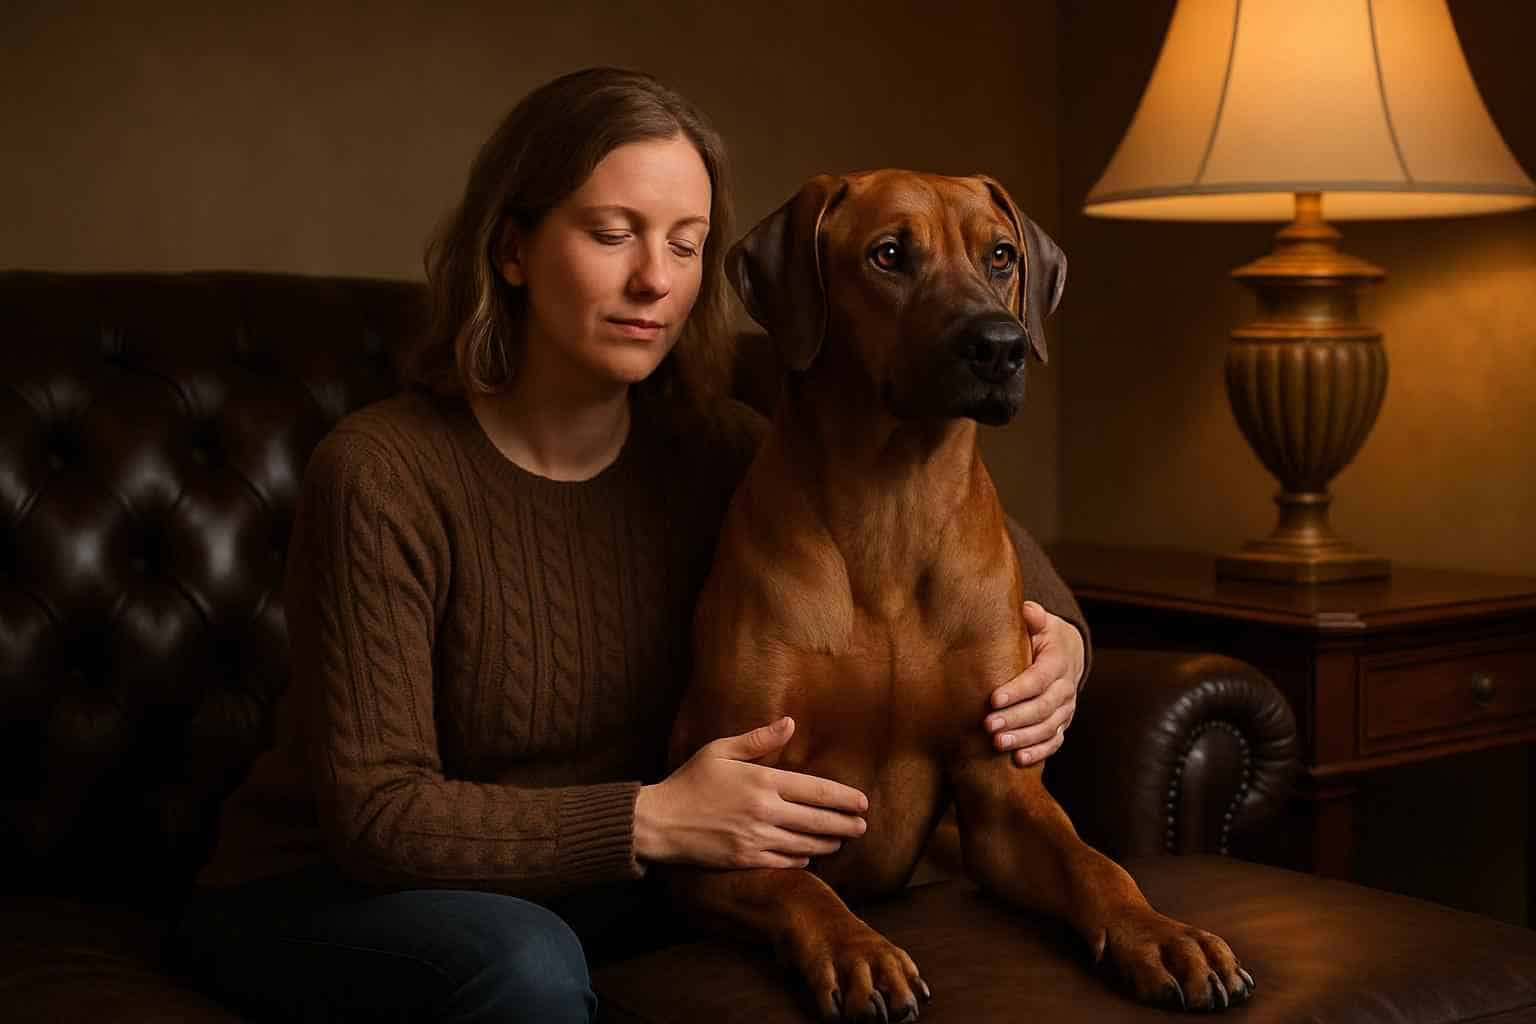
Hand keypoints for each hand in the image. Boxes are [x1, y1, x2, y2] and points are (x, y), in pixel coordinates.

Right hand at [635, 717, 868, 868]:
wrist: (659, 821)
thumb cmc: (690, 781)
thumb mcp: (720, 750)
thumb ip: (758, 740)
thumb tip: (790, 723)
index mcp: (762, 781)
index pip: (815, 790)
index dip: (843, 798)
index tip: (862, 802)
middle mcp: (764, 811)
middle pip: (817, 820)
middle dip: (845, 825)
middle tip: (863, 827)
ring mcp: (756, 838)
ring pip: (804, 844)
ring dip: (828, 843)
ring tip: (841, 842)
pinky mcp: (745, 859)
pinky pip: (783, 862)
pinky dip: (801, 859)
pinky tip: (809, 856)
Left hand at [984, 602, 1084, 766]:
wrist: (1068, 653)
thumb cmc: (1043, 636)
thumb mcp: (1040, 621)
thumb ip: (1032, 617)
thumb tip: (1025, 610)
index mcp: (1058, 660)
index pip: (1039, 678)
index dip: (1018, 690)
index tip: (993, 699)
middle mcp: (1066, 687)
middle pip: (1043, 707)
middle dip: (1016, 718)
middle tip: (989, 726)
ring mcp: (1066, 708)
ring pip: (1049, 727)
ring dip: (1024, 738)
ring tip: (999, 744)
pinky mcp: (1062, 723)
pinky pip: (1055, 741)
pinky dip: (1039, 752)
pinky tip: (1019, 759)